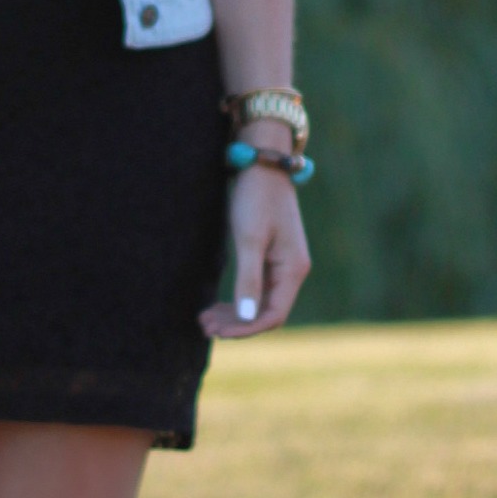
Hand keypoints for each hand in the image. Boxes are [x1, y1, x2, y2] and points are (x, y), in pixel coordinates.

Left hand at [200, 163, 310, 338]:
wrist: (262, 164)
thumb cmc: (256, 198)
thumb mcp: (249, 239)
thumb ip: (248, 280)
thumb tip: (246, 317)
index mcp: (293, 269)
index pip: (273, 315)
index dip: (246, 328)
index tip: (217, 332)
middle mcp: (293, 270)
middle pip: (266, 312)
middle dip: (235, 323)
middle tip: (203, 326)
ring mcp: (283, 264)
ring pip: (260, 302)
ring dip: (234, 314)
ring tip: (205, 319)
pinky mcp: (271, 256)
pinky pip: (256, 288)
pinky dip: (238, 299)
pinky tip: (218, 304)